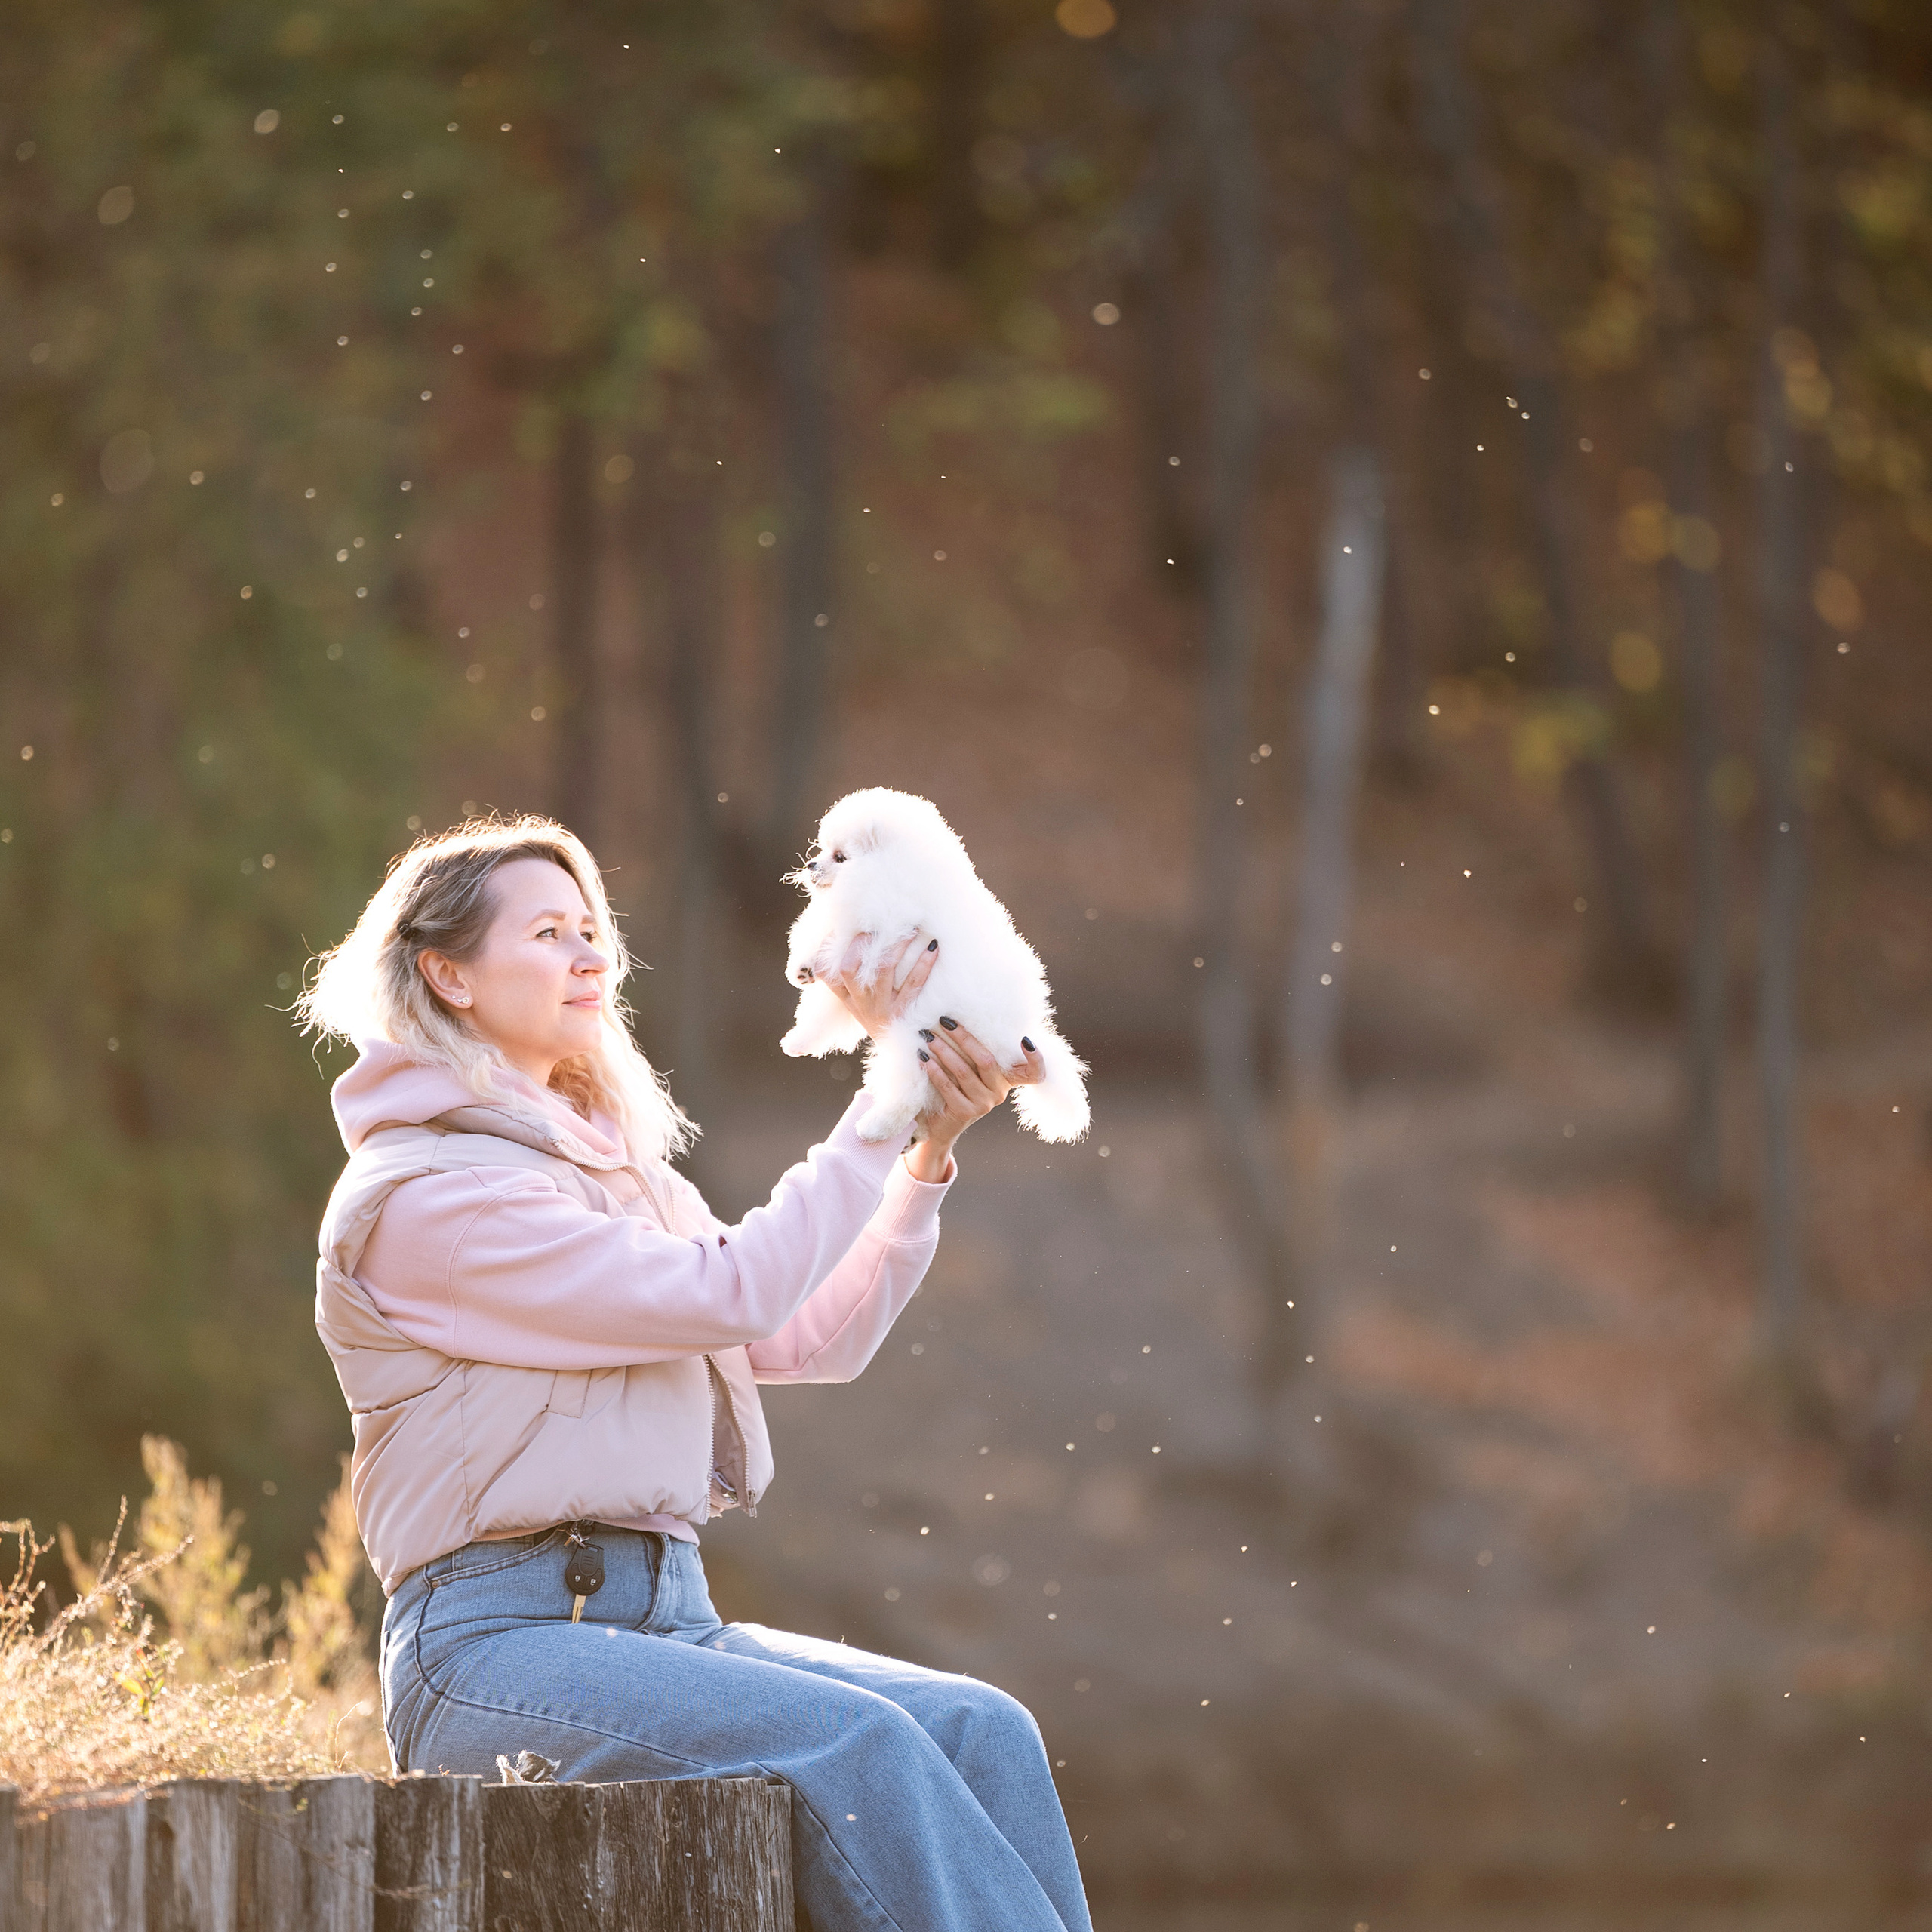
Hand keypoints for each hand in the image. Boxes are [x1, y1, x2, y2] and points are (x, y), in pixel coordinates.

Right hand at [815, 930, 937, 1041]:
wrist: (897, 1053)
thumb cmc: (879, 1019)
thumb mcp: (860, 1006)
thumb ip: (855, 981)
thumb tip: (859, 940)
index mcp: (847, 1000)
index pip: (825, 975)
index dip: (827, 952)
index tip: (838, 932)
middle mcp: (861, 1004)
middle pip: (849, 970)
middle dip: (860, 944)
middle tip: (878, 928)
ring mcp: (882, 1009)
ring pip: (883, 971)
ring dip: (897, 945)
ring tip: (910, 929)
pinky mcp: (904, 1014)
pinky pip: (913, 985)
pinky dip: (924, 964)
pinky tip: (933, 948)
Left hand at [906, 1018, 1043, 1181]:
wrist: (941, 1125)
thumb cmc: (956, 1089)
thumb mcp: (972, 1071)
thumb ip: (976, 1054)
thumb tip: (960, 1018)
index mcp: (1006, 1080)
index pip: (1033, 1074)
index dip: (1036, 1059)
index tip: (1025, 1040)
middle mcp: (999, 1092)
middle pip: (986, 1060)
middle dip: (964, 1038)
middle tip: (945, 1021)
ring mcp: (983, 1104)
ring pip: (964, 1071)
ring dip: (943, 1051)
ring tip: (927, 1037)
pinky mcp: (964, 1112)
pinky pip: (948, 1086)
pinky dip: (934, 1070)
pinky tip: (923, 1058)